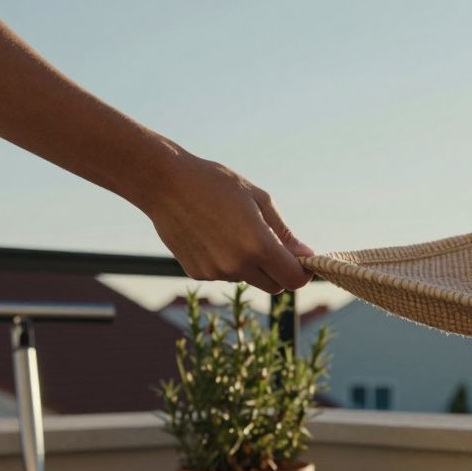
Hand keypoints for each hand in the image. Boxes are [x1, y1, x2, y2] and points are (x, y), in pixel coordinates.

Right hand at [142, 155, 312, 293]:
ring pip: (248, 279)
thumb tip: (306, 255)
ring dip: (251, 265)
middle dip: (280, 271)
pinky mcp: (197, 273)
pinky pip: (224, 275)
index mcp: (257, 245)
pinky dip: (227, 263)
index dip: (302, 273)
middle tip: (273, 246)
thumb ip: (284, 232)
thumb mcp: (258, 199)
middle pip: (274, 286)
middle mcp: (237, 265)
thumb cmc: (216, 184)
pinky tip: (213, 236)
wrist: (165, 184)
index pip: (293, 280)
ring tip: (233, 231)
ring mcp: (215, 272)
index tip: (303, 261)